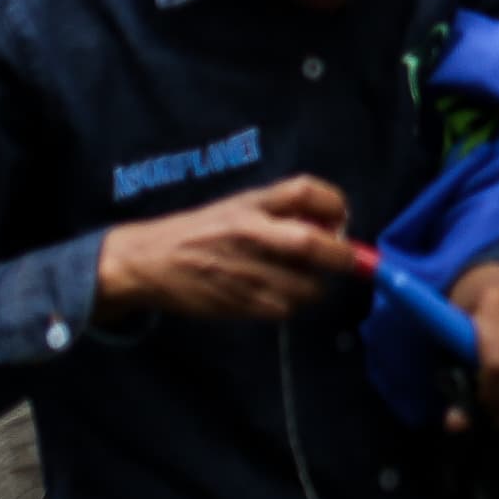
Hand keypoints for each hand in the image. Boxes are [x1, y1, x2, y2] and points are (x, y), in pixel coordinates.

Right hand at [93, 176, 356, 322]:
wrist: (150, 260)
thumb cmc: (199, 231)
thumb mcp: (236, 208)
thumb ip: (279, 212)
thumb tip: (333, 227)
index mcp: (251, 202)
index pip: (306, 190)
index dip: (335, 203)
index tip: (342, 217)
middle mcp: (251, 232)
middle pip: (314, 242)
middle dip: (342, 255)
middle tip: (348, 260)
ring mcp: (246, 270)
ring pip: (307, 285)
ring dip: (315, 286)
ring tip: (302, 281)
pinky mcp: (240, 301)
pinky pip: (286, 308)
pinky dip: (290, 304)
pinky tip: (277, 295)